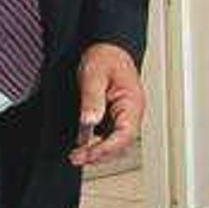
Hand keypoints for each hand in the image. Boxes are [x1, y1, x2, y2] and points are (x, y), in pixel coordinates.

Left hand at [69, 42, 145, 165]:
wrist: (107, 49)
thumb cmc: (105, 57)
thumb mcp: (93, 75)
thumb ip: (92, 99)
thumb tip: (89, 121)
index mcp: (132, 103)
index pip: (125, 134)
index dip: (107, 148)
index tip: (88, 153)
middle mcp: (131, 113)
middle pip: (120, 144)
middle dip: (99, 154)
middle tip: (76, 158)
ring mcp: (123, 117)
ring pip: (114, 143)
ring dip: (97, 152)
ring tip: (76, 155)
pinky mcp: (114, 118)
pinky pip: (108, 136)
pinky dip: (96, 144)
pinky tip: (81, 146)